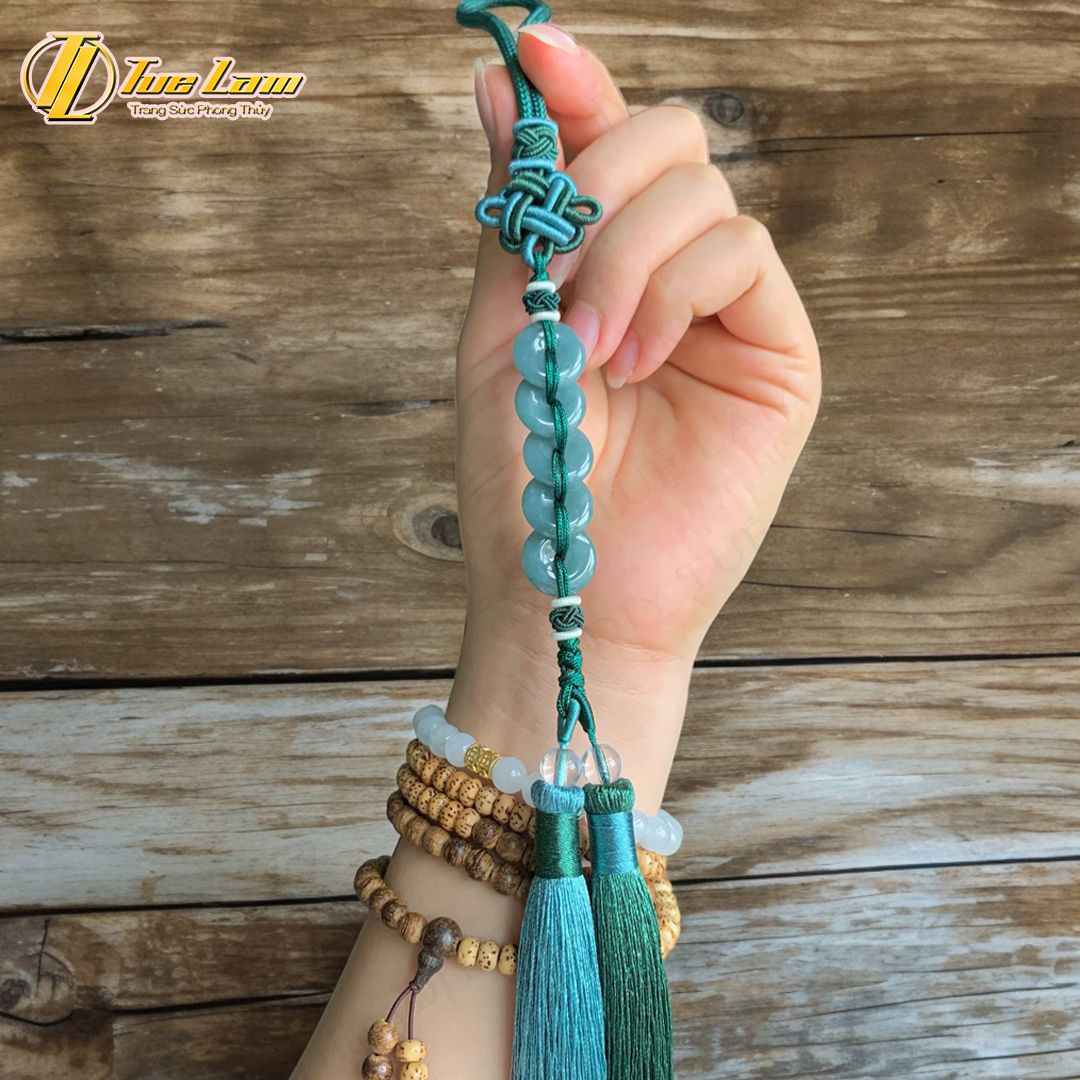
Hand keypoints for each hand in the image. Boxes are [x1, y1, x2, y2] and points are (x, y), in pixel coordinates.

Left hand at [450, 23, 819, 803]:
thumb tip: (506, 82)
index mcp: (598, 263)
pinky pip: (740, 252)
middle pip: (666, 138)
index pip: (605, 142)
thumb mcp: (498, 332)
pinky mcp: (776, 348)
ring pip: (700, 191)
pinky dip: (673, 292)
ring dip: (626, 256)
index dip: (577, 86)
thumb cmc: (526, 479)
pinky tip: (636, 362)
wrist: (572, 590)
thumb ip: (516, 216)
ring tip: (589, 350)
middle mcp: (666, 272)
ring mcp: (725, 308)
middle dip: (599, 188)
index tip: (535, 51)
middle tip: (556, 282)